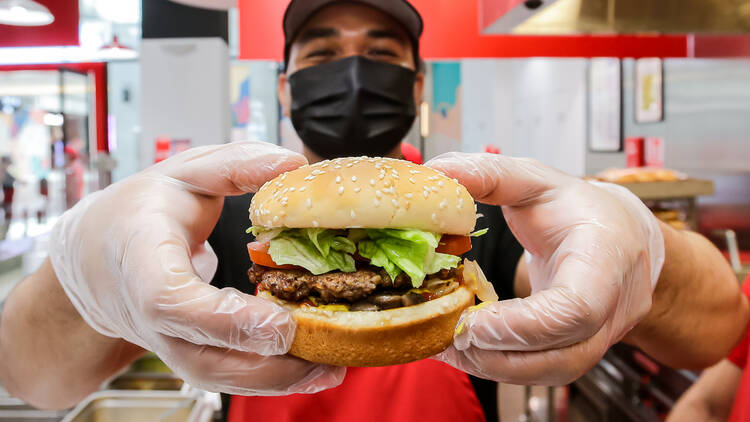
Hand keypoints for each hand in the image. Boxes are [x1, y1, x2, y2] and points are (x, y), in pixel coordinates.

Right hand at [49, 142, 344, 394]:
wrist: (98, 259)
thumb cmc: (140, 211)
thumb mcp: (182, 172)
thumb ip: (235, 165)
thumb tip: (293, 163)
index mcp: (142, 258)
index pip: (171, 300)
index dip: (224, 319)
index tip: (278, 321)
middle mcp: (150, 314)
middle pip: (202, 356)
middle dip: (266, 362)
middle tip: (328, 350)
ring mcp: (168, 341)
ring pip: (219, 376)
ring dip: (279, 378)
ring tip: (335, 365)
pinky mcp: (190, 354)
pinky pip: (229, 376)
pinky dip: (274, 378)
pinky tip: (317, 370)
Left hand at [427, 153, 663, 384]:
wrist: (621, 236)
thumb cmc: (577, 208)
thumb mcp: (535, 179)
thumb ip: (488, 174)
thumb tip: (437, 171)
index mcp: (606, 255)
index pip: (577, 308)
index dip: (523, 325)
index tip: (472, 320)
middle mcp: (615, 304)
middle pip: (564, 353)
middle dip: (498, 352)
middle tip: (446, 333)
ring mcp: (604, 334)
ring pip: (553, 371)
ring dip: (494, 365)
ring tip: (446, 343)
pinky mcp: (582, 349)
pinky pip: (545, 370)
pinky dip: (500, 365)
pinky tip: (464, 349)